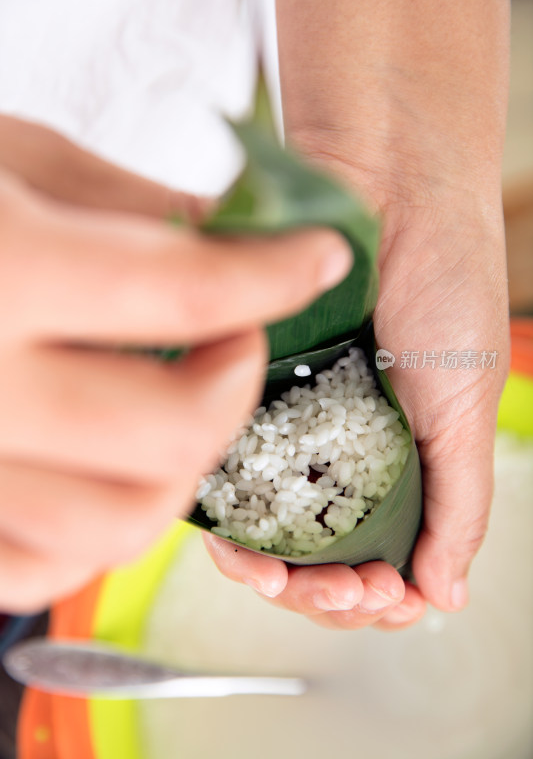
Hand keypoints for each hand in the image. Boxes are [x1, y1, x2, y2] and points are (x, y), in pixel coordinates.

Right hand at [0, 118, 352, 611]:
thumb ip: (130, 204)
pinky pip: (41, 570)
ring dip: (180, 466)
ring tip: (179, 404)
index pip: (188, 291)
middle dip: (236, 381)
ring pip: (117, 524)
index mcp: (1, 274)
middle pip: (170, 432)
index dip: (278, 273)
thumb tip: (232, 235)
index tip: (319, 257)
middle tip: (235, 335)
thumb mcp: (15, 159)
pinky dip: (99, 529)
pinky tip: (105, 469)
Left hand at [205, 193, 507, 629]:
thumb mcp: (468, 401)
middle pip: (319, 561)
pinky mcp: (242, 388)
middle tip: (343, 590)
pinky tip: (242, 539)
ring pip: (267, 533)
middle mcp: (340, 447)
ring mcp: (288, 421)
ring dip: (279, 575)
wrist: (389, 181)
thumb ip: (461, 501)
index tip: (380, 594)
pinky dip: (232, 524)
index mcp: (403, 458)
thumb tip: (444, 594)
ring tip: (289, 575)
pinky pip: (223, 477)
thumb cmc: (444, 279)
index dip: (377, 597)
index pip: (382, 562)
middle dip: (328, 595)